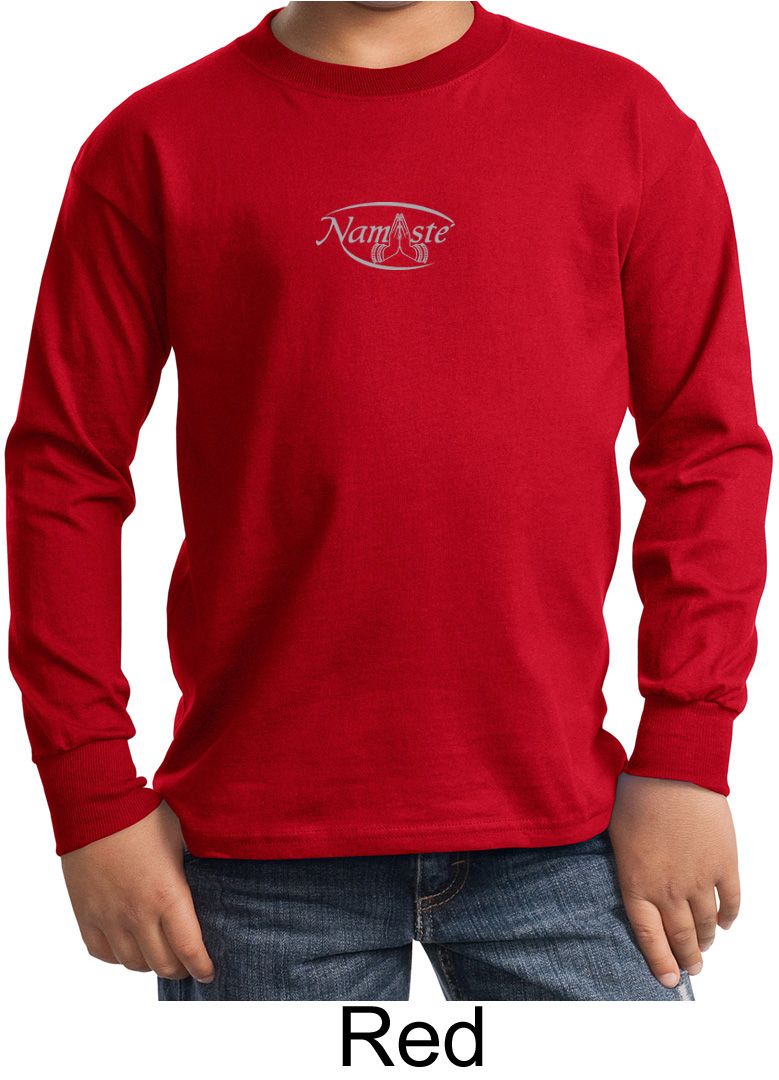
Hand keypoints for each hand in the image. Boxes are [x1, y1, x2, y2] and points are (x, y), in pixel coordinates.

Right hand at [61, 801, 213, 982]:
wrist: (95, 805)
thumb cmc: (143, 815)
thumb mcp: (182, 838)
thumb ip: (196, 867)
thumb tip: (216, 881)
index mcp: (167, 895)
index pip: (189, 949)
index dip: (202, 967)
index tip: (209, 972)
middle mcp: (137, 914)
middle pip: (162, 964)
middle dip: (180, 970)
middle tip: (187, 964)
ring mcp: (109, 917)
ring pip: (132, 963)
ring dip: (150, 963)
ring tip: (160, 953)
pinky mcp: (86, 914)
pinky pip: (102, 952)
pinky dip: (119, 955)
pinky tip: (129, 944)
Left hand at [608, 773, 739, 987]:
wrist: (672, 771)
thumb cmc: (636, 795)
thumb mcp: (616, 835)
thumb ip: (626, 866)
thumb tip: (632, 882)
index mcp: (637, 883)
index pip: (649, 935)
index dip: (659, 960)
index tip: (666, 979)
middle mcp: (669, 889)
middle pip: (681, 935)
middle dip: (686, 957)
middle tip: (690, 969)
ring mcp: (700, 879)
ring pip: (707, 924)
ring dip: (706, 939)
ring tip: (704, 947)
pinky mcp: (724, 864)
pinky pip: (732, 901)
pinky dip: (730, 917)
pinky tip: (726, 923)